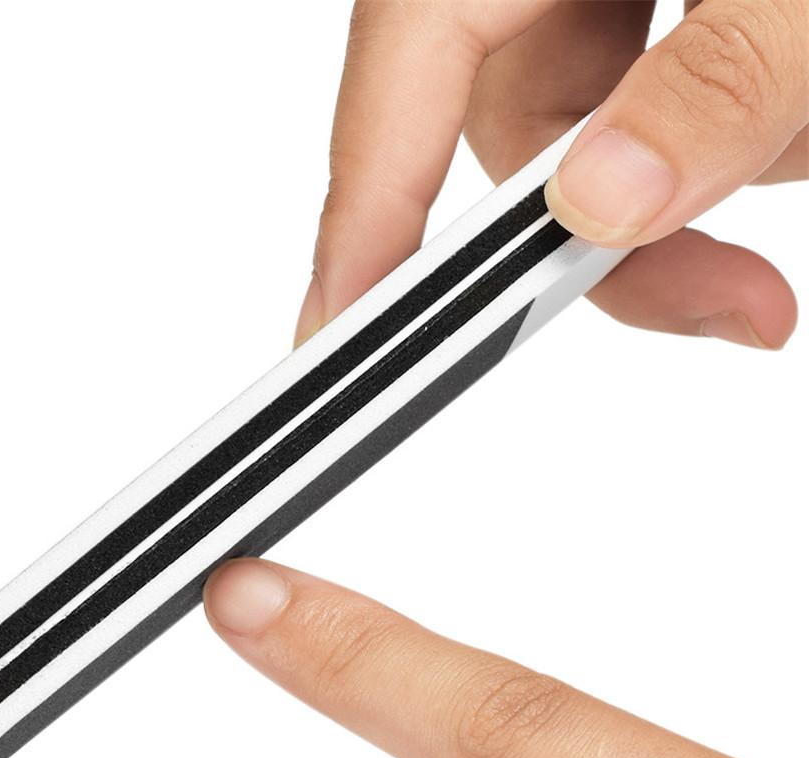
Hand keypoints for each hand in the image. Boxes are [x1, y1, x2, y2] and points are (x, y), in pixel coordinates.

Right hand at [294, 0, 806, 349]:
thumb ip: (720, 73)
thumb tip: (603, 205)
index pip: (402, 79)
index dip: (367, 220)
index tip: (346, 334)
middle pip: (525, 138)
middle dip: (631, 237)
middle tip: (744, 307)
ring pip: (618, 135)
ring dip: (735, 158)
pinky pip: (685, 100)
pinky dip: (763, 119)